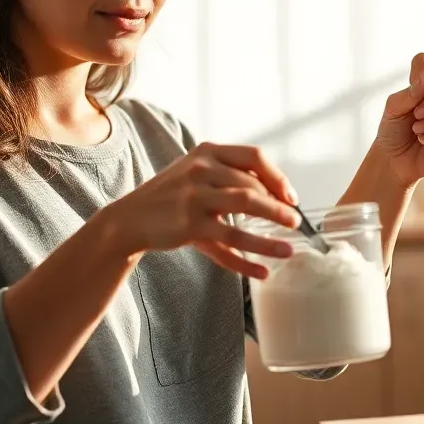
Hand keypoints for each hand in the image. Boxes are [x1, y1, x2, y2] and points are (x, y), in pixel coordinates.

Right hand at [98, 143, 298, 278]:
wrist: (129, 218)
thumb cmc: (171, 197)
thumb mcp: (196, 173)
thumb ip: (230, 177)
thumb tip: (276, 195)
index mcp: (207, 153)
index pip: (253, 156)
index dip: (277, 177)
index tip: (291, 196)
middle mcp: (201, 169)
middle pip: (253, 185)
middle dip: (279, 206)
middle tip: (294, 223)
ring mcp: (194, 197)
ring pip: (246, 208)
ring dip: (271, 229)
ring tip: (289, 246)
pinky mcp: (189, 225)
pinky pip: (229, 242)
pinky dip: (248, 260)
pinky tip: (263, 271)